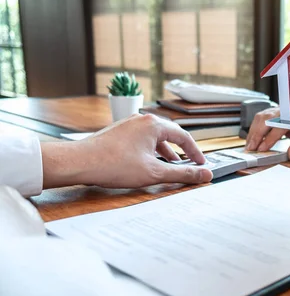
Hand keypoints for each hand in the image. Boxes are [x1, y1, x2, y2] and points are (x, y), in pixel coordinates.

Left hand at [40, 114, 212, 188]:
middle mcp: (141, 120)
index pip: (184, 137)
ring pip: (154, 139)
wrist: (79, 163)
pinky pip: (142, 141)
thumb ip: (183, 174)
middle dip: (181, 153)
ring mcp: (128, 125)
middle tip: (189, 166)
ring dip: (165, 153)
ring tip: (170, 168)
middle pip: (169, 135)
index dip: (195, 153)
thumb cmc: (113, 164)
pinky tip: (148, 165)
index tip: (201, 165)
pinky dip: (151, 152)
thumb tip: (205, 175)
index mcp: (153, 124)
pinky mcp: (118, 133)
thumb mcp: (155, 172)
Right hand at [245, 107, 289, 159]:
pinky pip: (261, 118)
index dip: (270, 138)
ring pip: (261, 117)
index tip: (262, 149)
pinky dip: (254, 128)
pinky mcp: (274, 114)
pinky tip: (252, 140)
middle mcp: (287, 111)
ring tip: (249, 146)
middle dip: (257, 134)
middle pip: (266, 118)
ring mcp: (279, 110)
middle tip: (251, 149)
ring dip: (253, 131)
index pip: (280, 126)